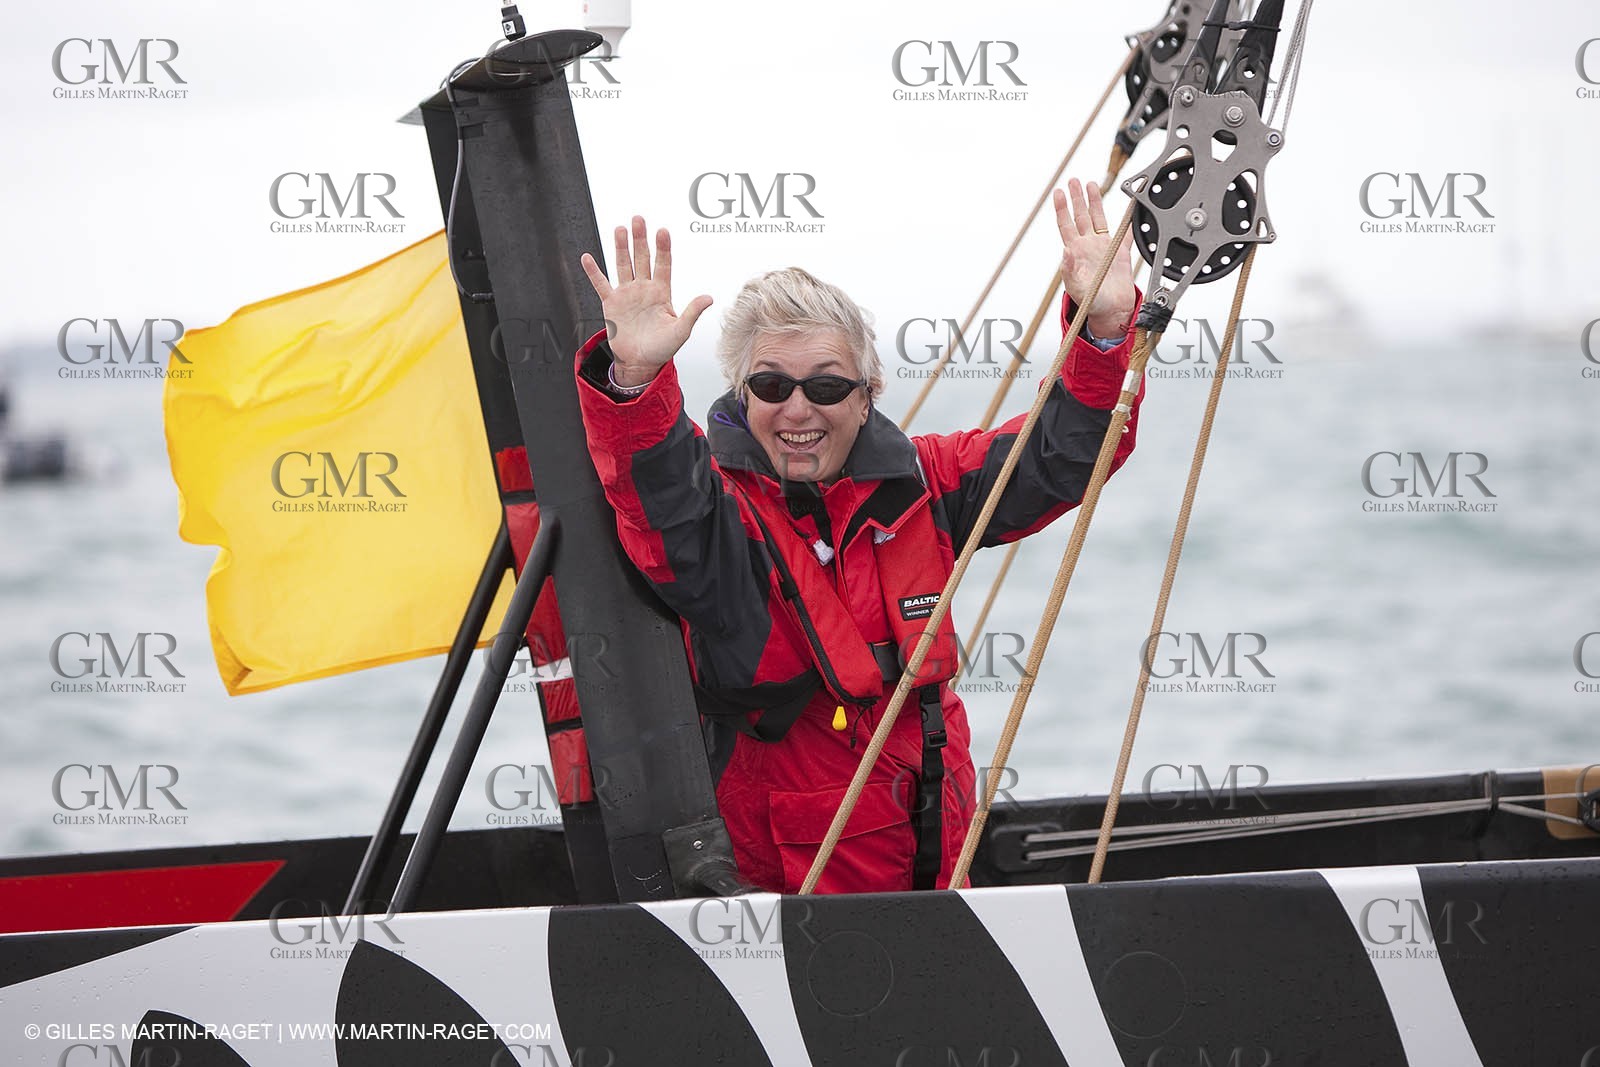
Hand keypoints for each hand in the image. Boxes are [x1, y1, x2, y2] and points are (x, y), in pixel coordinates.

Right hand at [580, 216, 712, 386]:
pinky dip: (594, 272)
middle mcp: (644, 289)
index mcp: (661, 293)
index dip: (663, 248)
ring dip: (621, 247)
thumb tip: (708, 298)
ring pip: (623, 265)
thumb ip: (692, 312)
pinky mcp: (611, 304)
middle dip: (640, 239)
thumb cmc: (662, 348)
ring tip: (620, 229)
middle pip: (642, 258)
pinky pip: (601, 284)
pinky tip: (587, 258)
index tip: (662, 231)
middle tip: (638, 219)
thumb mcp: (681, 331)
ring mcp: (627, 294)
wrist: (641, 362)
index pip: (663, 264)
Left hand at [1053, 178, 1136, 338]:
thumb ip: (1070, 270)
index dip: (1062, 209)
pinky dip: (1128, 220)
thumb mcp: (1077, 289)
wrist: (1111, 313)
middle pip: (1081, 216)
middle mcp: (1088, 247)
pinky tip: (1130, 208)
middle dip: (1077, 197)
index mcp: (1076, 253)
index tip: (1059, 192)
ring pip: (1098, 218)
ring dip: (1094, 202)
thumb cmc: (1092, 304)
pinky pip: (1125, 232)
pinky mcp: (1120, 253)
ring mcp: (1103, 248)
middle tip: (1073, 180)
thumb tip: (1065, 252)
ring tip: (1091, 184)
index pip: (1066, 225)